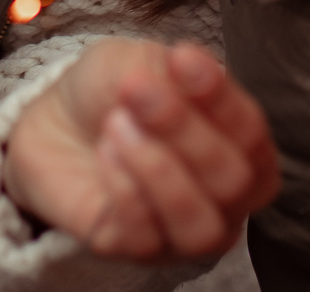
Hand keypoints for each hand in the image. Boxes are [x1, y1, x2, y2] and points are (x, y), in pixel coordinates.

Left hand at [2, 40, 279, 261]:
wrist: (56, 120)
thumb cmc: (116, 92)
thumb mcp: (143, 63)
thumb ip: (172, 71)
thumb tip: (190, 71)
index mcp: (242, 146)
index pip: (252, 135)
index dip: (221, 99)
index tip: (181, 58)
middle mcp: (226, 198)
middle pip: (232, 181)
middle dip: (183, 130)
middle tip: (135, 89)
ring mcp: (185, 231)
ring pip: (201, 227)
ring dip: (158, 170)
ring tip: (116, 125)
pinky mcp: (138, 250)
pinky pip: (146, 238)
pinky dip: (125, 190)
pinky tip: (105, 152)